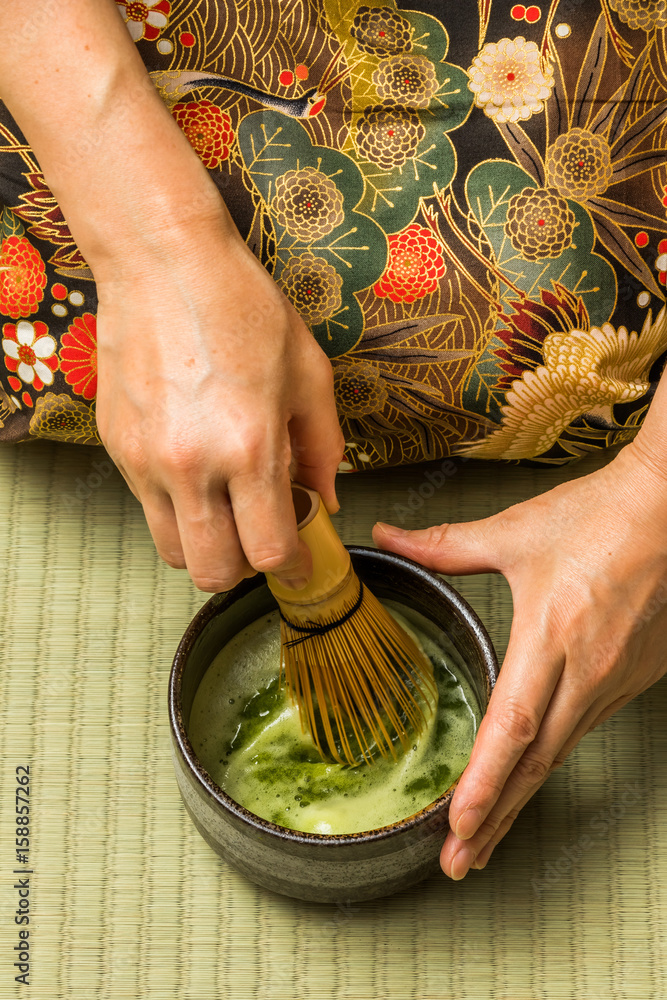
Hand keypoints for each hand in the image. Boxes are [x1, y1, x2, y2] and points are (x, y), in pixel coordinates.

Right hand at [95, 227, 343, 591]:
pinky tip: (197, 470)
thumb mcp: (308, 372)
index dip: (292, 567)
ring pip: (173, 551)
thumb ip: (324, 446)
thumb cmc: (240, 305)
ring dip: (207, 546)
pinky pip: (147, 507)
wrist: (163, 261)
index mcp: (249, 448)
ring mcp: (145, 460)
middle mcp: (191, 465)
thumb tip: (327, 498)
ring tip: (227, 511)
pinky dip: (177, 507)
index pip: (269, 551)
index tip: (300, 560)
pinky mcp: (115, 447)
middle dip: (246, 569)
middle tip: (262, 540)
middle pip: (214, 571)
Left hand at [373, 442, 666, 877]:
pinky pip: (585, 730)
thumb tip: (386, 537)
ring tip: (486, 841)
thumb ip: (444, 545)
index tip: (456, 828)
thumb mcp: (513, 532)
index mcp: (551, 635)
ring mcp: (615, 681)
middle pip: (535, 764)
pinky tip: (531, 777)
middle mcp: (587, 671)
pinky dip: (551, 762)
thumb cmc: (596, 517)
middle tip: (458, 866)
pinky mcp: (634, 679)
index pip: (511, 727)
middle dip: (494, 820)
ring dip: (521, 799)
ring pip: (561, 755)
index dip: (484, 783)